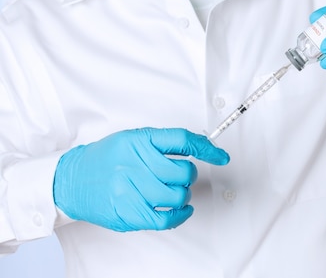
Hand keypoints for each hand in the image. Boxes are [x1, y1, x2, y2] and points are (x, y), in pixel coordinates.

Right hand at [53, 128, 228, 231]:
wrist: (72, 180)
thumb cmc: (106, 159)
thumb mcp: (132, 139)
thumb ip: (162, 143)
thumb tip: (199, 147)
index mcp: (139, 141)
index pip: (182, 140)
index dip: (206, 148)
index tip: (220, 156)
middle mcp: (135, 164)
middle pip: (184, 172)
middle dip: (188, 175)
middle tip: (180, 176)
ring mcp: (131, 190)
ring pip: (178, 196)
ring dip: (183, 195)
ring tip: (173, 191)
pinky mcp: (128, 212)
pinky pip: (166, 219)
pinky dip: (180, 216)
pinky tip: (180, 210)